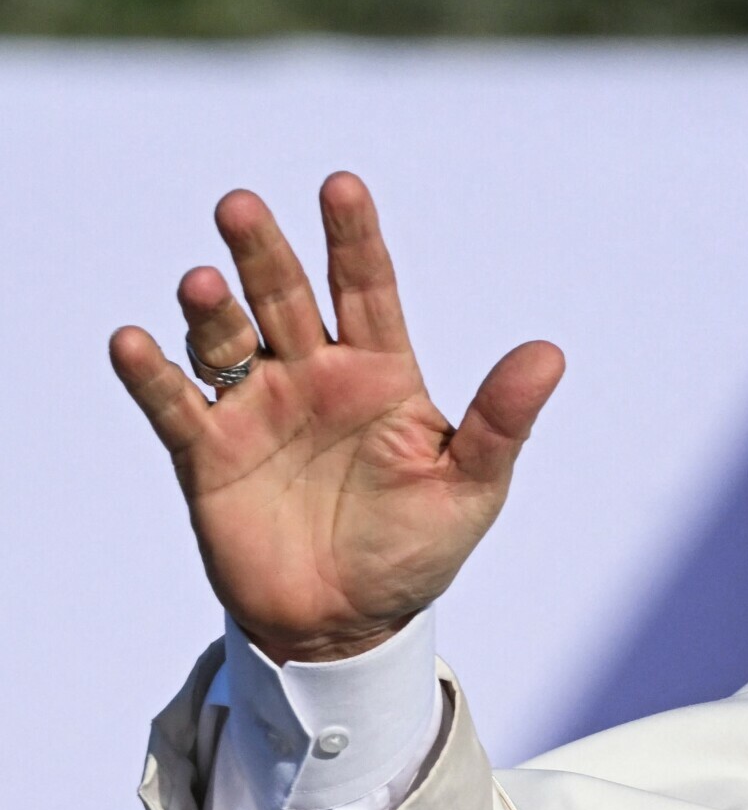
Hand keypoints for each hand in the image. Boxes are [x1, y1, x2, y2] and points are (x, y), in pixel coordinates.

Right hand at [110, 172, 564, 662]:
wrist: (348, 624)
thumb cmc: (415, 549)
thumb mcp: (470, 486)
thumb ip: (500, 421)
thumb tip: (550, 354)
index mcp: (381, 373)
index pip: (367, 289)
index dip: (353, 238)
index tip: (340, 186)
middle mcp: (313, 376)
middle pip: (284, 296)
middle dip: (264, 252)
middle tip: (241, 206)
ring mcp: (257, 409)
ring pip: (226, 338)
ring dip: (209, 308)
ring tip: (202, 283)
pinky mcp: (208, 453)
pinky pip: (174, 404)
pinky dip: (151, 373)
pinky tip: (134, 343)